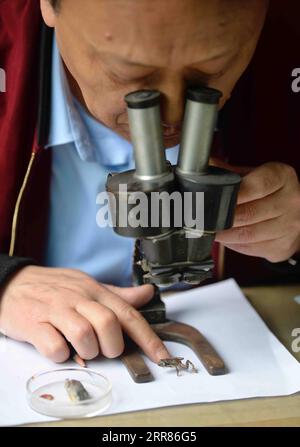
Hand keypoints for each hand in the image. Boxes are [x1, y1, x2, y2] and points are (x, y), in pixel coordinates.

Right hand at [0, 266, 169, 362]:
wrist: (12, 283)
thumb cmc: (54, 287)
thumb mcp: (87, 285)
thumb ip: (117, 294)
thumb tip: (147, 293)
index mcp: (94, 290)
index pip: (128, 313)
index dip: (148, 337)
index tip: (162, 357)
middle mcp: (78, 298)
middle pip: (108, 324)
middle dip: (112, 346)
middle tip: (104, 349)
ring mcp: (55, 310)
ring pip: (83, 335)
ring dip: (88, 351)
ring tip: (80, 348)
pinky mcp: (33, 324)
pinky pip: (54, 346)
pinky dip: (60, 355)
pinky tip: (58, 348)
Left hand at [212, 160, 299, 261]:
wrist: (293, 211)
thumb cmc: (269, 190)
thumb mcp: (253, 174)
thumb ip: (229, 173)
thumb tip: (203, 171)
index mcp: (282, 177)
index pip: (257, 186)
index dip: (234, 195)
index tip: (216, 199)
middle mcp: (291, 201)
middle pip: (250, 213)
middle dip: (224, 217)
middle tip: (206, 219)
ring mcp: (290, 226)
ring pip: (248, 234)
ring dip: (225, 234)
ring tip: (213, 229)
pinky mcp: (283, 246)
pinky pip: (252, 248)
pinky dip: (234, 245)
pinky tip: (228, 238)